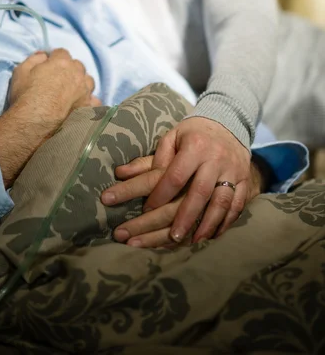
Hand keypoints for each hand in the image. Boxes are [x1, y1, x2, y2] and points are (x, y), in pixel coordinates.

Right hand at [10, 49, 95, 128]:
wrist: (34, 122)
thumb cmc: (26, 96)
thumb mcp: (21, 71)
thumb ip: (34, 59)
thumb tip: (43, 55)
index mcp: (62, 62)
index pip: (62, 53)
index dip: (54, 58)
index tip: (49, 65)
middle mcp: (77, 74)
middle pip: (77, 65)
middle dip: (69, 69)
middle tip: (58, 80)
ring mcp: (85, 91)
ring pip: (88, 81)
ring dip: (81, 83)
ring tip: (71, 92)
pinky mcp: (88, 106)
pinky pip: (94, 100)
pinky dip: (89, 101)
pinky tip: (82, 105)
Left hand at [142, 117, 250, 242]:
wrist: (229, 124)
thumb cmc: (193, 133)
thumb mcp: (172, 137)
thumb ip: (151, 159)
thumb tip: (120, 173)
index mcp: (195, 146)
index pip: (175, 175)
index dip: (160, 195)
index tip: (145, 210)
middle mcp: (215, 159)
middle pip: (199, 193)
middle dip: (184, 217)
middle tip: (171, 237)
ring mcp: (233, 171)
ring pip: (221, 203)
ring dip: (206, 225)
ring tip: (192, 241)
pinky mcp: (245, 180)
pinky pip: (237, 205)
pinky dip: (225, 223)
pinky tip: (212, 235)